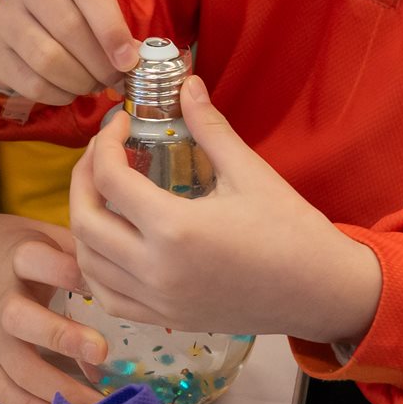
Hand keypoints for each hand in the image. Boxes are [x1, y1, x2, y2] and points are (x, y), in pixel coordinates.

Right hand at [0, 0, 138, 106]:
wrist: (16, 18)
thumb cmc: (69, 7)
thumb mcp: (94, 1)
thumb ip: (116, 26)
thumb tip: (132, 60)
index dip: (112, 29)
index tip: (128, 60)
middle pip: (69, 28)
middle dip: (100, 63)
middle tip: (114, 79)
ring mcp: (5, 16)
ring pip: (49, 60)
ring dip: (80, 81)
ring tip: (93, 84)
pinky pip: (33, 83)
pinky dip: (60, 94)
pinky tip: (70, 90)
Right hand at [0, 213, 110, 403]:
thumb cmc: (4, 248)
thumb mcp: (36, 233)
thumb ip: (75, 253)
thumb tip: (119, 283)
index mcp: (15, 257)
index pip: (40, 262)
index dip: (73, 274)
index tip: (107, 288)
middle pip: (22, 320)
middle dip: (62, 336)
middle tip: (101, 350)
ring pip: (17, 366)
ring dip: (58, 388)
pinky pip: (2, 390)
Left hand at [65, 76, 382, 344]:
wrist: (321, 292)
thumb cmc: (291, 229)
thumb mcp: (249, 171)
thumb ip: (208, 127)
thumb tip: (186, 83)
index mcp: (176, 230)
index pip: (109, 179)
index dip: (104, 142)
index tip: (120, 122)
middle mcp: (156, 271)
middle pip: (84, 222)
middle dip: (81, 178)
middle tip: (101, 151)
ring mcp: (158, 302)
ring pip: (88, 263)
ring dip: (84, 222)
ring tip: (104, 191)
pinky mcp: (165, 320)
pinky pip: (107, 296)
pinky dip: (96, 266)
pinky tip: (111, 239)